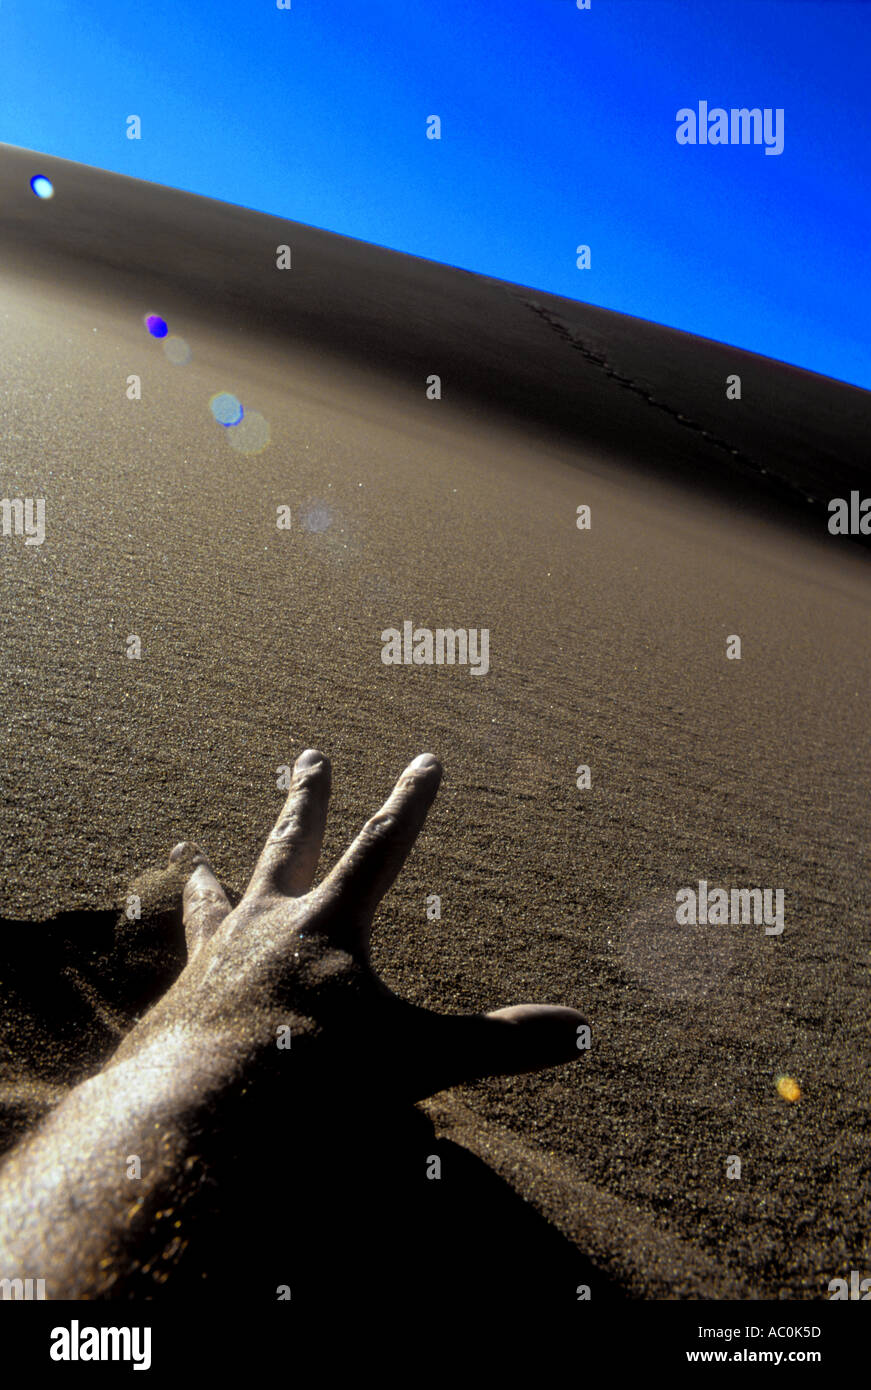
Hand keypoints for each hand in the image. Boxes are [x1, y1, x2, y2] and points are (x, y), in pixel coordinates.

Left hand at [116, 750, 585, 1106]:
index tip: (427, 759)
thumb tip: (582, 1031)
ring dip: (210, 874)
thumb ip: (496, 1044)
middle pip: (291, 844)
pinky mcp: (176, 1003)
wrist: (198, 1114)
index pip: (381, 846)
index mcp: (328, 924)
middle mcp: (265, 924)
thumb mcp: (416, 1060)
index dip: (411, 802)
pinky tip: (176, 967)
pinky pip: (181, 965)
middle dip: (308, 798)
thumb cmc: (312, 1081)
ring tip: (190, 853)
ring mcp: (214, 959)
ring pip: (213, 898)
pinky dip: (182, 956)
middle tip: (312, 754)